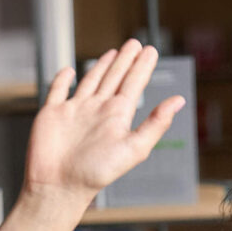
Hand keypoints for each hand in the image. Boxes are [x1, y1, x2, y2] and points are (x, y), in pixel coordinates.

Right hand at [22, 39, 183, 210]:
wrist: (59, 186)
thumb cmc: (96, 173)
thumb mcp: (134, 148)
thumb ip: (155, 124)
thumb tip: (179, 101)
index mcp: (117, 116)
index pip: (134, 83)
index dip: (142, 66)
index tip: (151, 50)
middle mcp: (97, 110)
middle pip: (115, 77)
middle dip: (125, 60)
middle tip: (135, 43)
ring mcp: (75, 110)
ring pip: (91, 81)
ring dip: (102, 66)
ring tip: (113, 53)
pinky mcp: (52, 113)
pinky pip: (57, 91)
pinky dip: (62, 80)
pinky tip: (68, 71)